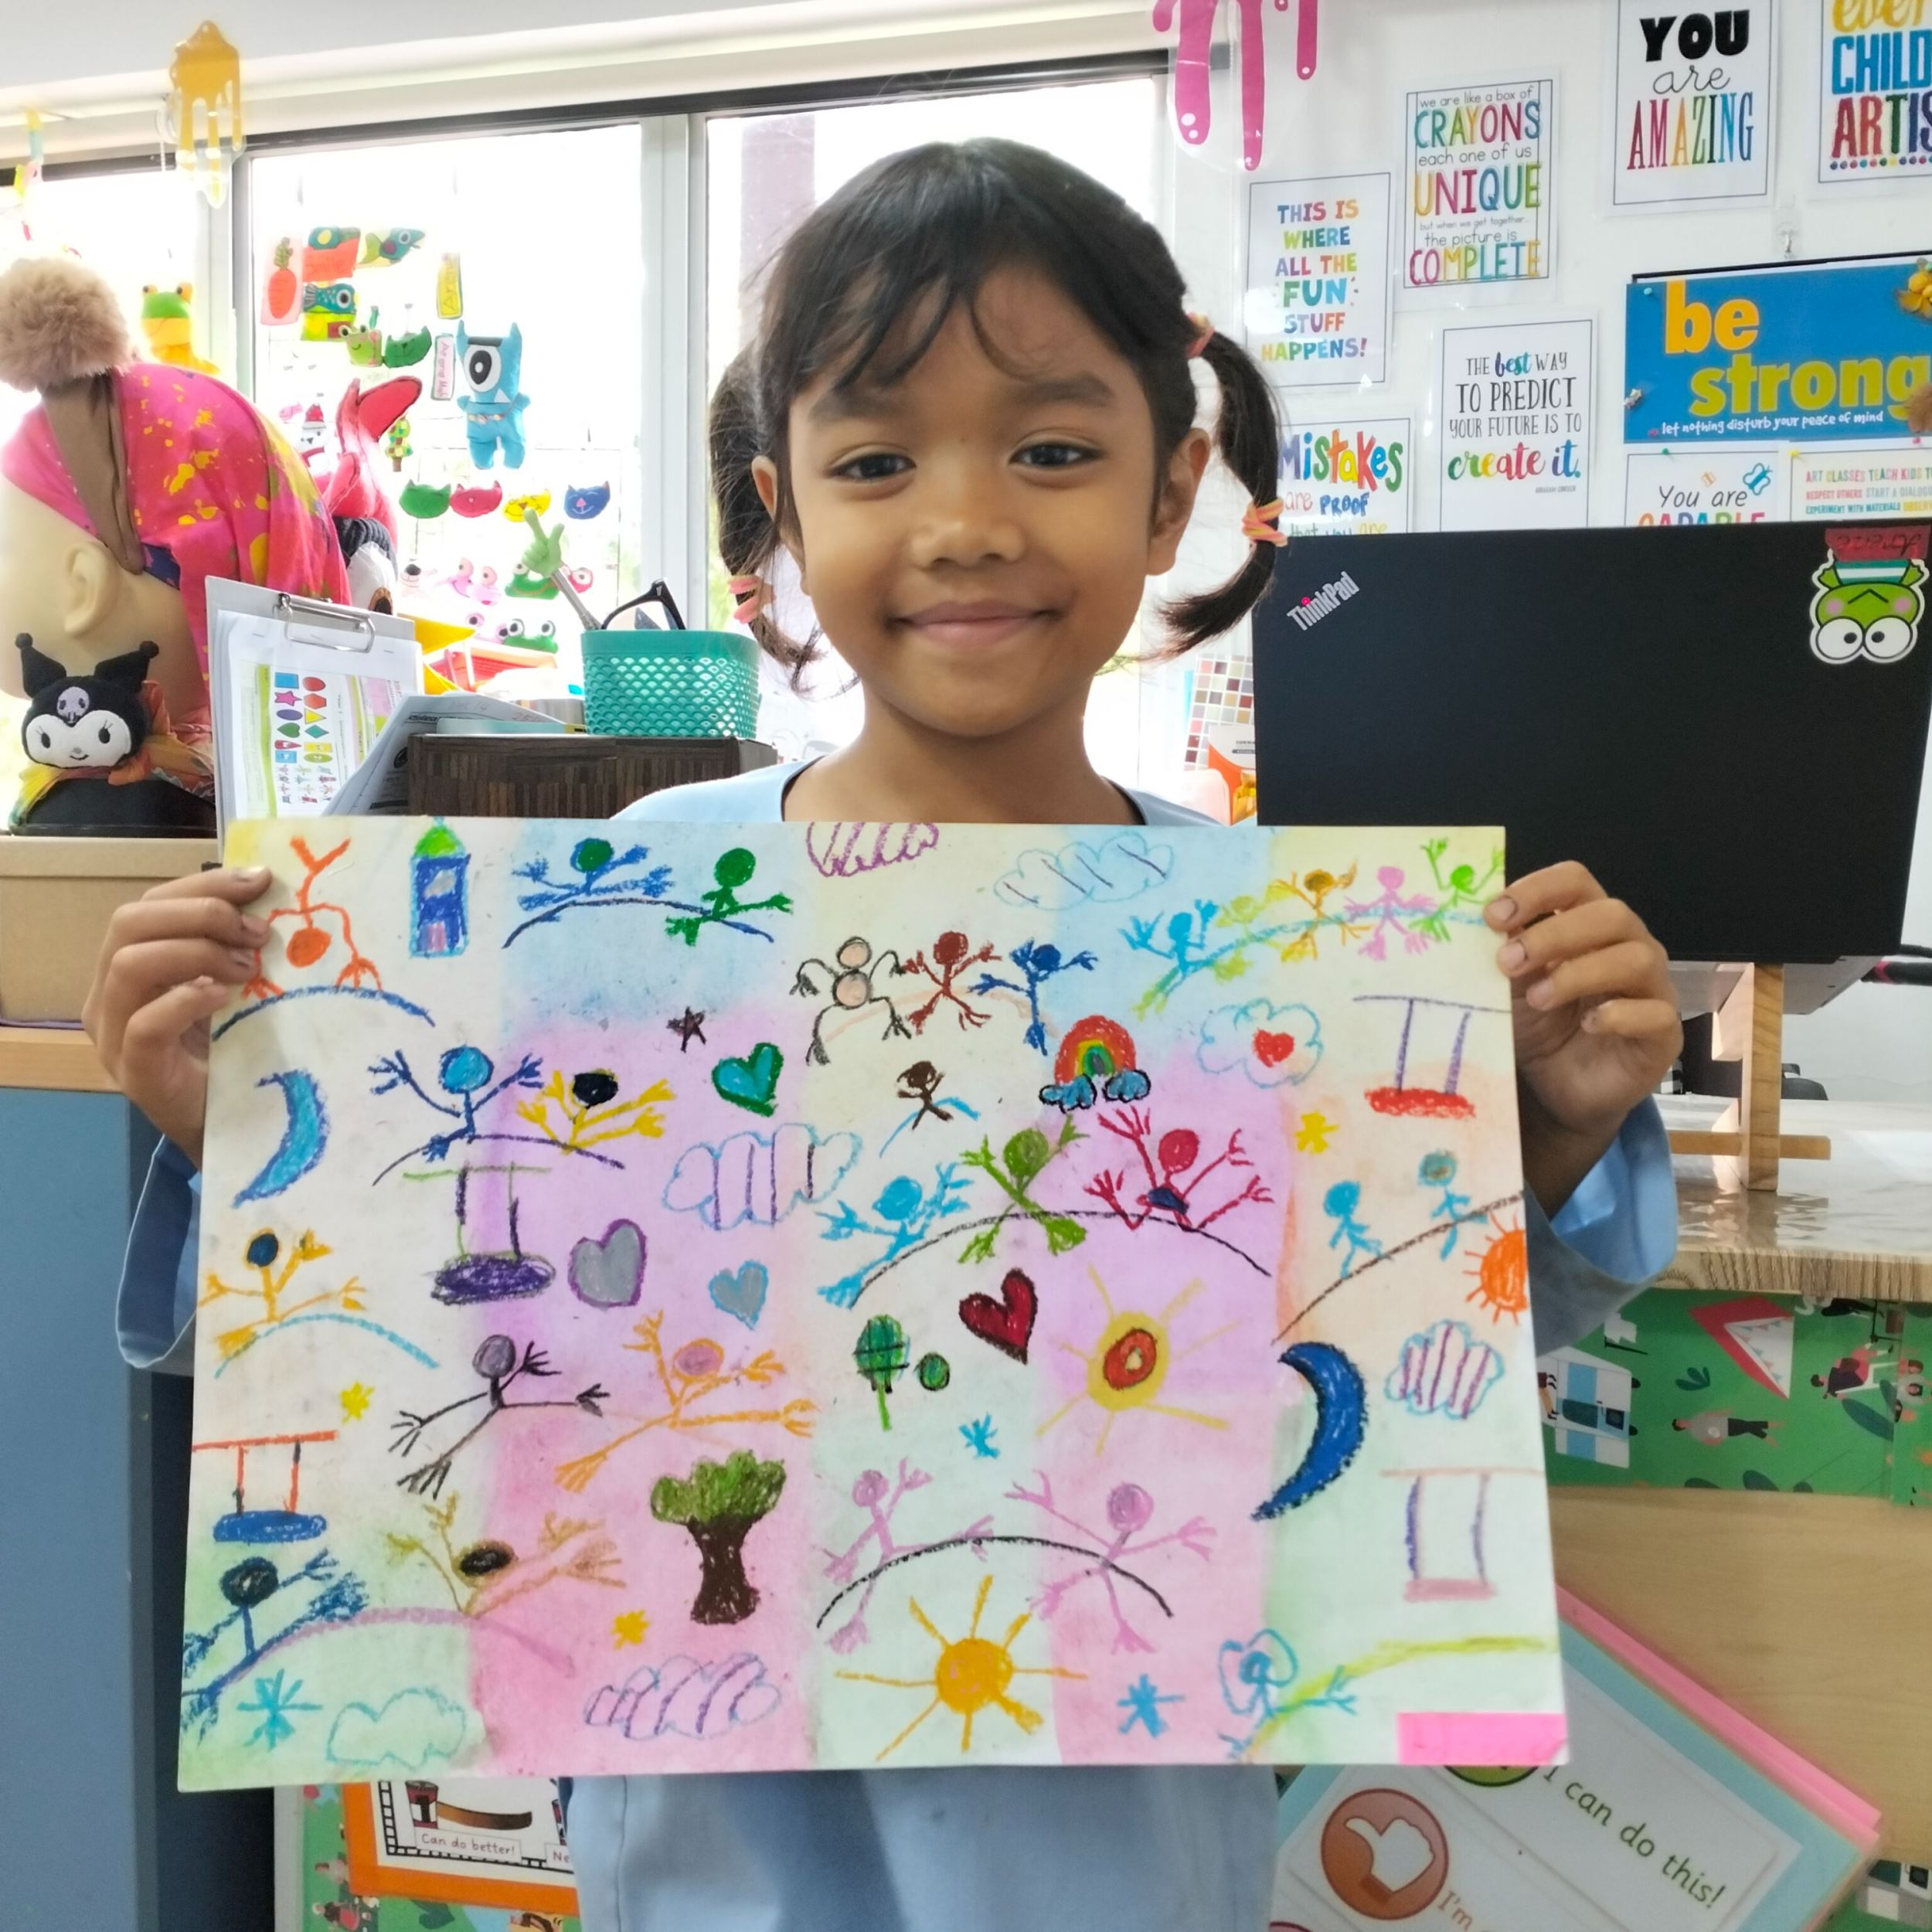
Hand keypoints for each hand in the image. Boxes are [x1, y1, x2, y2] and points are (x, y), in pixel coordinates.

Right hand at [81, 866, 272, 1167]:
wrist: (235, 1128)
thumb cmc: (233, 1053)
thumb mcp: (233, 988)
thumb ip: (233, 946)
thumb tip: (267, 894)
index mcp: (129, 966)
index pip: (149, 904)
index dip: (203, 884)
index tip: (260, 881)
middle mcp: (109, 996)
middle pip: (129, 923)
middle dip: (200, 913)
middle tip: (257, 933)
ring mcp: (113, 1036)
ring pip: (128, 965)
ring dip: (196, 951)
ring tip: (248, 967)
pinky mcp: (135, 1072)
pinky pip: (143, 1024)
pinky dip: (185, 1000)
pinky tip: (224, 996)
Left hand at [1486, 862, 1680, 1213]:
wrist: (1559, 1092)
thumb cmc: (1539, 1027)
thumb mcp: (1509, 987)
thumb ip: (1500, 952)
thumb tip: (1466, 920)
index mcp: (1588, 923)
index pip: (1576, 882)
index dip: (1537, 890)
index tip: (1493, 915)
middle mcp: (1629, 945)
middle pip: (1610, 914)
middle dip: (1554, 934)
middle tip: (1508, 962)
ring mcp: (1652, 988)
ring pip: (1636, 958)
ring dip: (1579, 973)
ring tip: (1538, 999)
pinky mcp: (1663, 1034)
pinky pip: (1656, 1014)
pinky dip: (1619, 1015)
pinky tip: (1588, 1025)